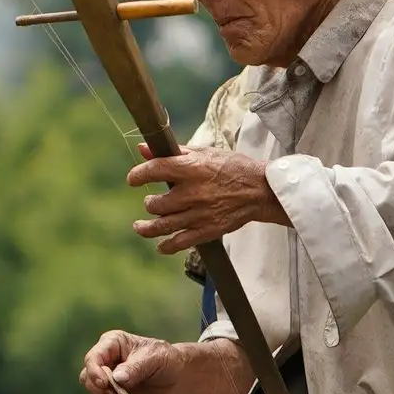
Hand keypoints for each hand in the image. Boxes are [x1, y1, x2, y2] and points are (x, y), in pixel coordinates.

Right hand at [79, 329, 191, 393]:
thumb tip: (117, 377)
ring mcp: (107, 382)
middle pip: (88, 379)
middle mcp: (105, 362)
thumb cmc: (166, 359)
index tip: (106, 384)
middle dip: (101, 392)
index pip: (93, 358)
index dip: (95, 372)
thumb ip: (136, 367)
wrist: (176, 378)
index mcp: (111, 344)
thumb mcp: (155, 357)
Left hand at [125, 148, 289, 254]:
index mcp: (191, 168)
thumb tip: (143, 147)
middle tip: (151, 202)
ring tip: (140, 226)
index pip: (154, 170)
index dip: (138, 175)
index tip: (133, 179)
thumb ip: (173, 152)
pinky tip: (160, 245)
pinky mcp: (207, 230)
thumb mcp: (203, 153)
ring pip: (162, 226)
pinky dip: (165, 246)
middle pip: (156, 203)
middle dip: (149, 203)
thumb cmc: (231, 167)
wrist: (260, 190)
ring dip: (146, 228)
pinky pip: (179, 243)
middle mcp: (192, 192)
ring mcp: (199, 214)